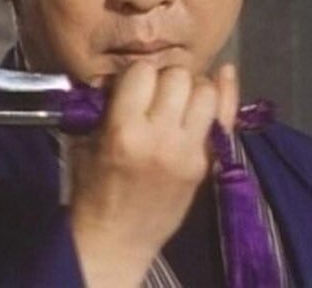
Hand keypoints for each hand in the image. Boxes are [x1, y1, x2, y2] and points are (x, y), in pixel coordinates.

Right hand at [68, 61, 237, 286]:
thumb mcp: (86, 141)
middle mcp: (161, 137)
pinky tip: (224, 76)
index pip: (142, 72)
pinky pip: (225, 118)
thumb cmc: (92, 189)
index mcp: (124, 131)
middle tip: (156, 93)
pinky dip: (226, 94)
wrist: (116, 240)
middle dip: (165, 78)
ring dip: (191, 88)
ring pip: (206, 91)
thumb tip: (123, 73)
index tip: (131, 86)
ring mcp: (188, 151)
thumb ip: (105, 104)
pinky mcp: (206, 164)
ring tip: (179, 99)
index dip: (136, 74)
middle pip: (178, 76)